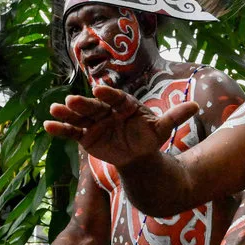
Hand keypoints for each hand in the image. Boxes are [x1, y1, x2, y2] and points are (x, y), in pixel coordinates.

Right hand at [44, 86, 198, 167]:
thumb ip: (175, 116)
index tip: (100, 88)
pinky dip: (61, 128)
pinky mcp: (86, 135)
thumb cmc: (150, 137)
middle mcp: (108, 110)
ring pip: (80, 116)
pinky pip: (72, 131)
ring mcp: (95, 122)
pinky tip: (48, 125)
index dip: (108, 94)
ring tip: (55, 109)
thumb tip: (196, 105)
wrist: (138, 155)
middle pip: (95, 105)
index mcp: (126, 104)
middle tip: (71, 99)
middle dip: (84, 103)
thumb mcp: (162, 128)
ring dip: (67, 113)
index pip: (116, 98)